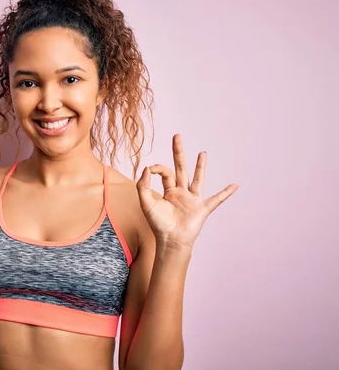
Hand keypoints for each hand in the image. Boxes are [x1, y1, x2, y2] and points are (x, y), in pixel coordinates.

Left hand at [136, 134, 237, 250]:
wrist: (170, 241)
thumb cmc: (158, 225)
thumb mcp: (146, 203)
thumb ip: (143, 186)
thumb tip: (147, 168)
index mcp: (168, 191)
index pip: (165, 172)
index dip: (158, 168)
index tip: (151, 168)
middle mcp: (181, 192)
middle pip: (180, 168)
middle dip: (178, 152)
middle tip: (177, 136)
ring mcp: (193, 200)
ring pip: (197, 179)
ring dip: (200, 166)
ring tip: (203, 153)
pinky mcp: (202, 208)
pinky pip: (216, 199)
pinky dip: (226, 193)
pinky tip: (235, 185)